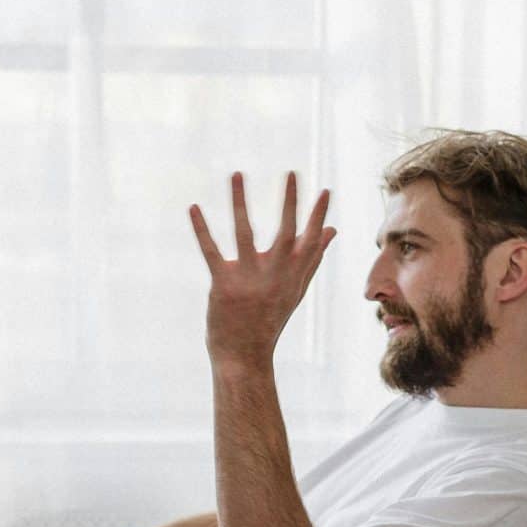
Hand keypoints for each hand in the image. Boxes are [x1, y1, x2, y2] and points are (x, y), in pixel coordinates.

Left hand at [192, 171, 335, 368]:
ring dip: (240, 201)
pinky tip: (194, 207)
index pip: (311, 240)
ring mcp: (249, 278)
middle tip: (291, 172)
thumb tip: (332, 232)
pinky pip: (211, 250)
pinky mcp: (223, 284)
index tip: (325, 190)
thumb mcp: (295, 289)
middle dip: (289, 201)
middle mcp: (274, 274)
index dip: (318, 216)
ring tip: (237, 174)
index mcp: (293, 274)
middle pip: (286, 231)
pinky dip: (202, 228)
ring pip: (245, 232)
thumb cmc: (269, 318)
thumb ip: (312, 258)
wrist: (244, 355)